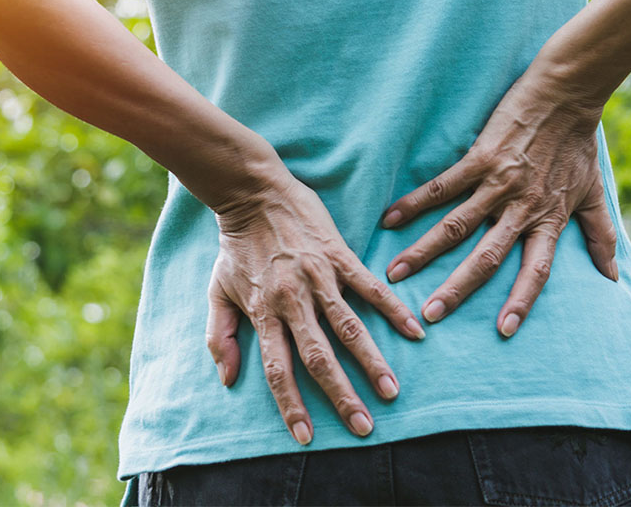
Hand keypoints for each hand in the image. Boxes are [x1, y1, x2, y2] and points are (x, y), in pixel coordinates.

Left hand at [205, 172, 425, 444]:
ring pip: (348, 327)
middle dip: (340, 395)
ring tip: (391, 391)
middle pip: (318, 357)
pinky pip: (369, 287)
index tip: (306, 437)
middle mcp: (291, 300)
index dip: (291, 405)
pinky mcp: (338, 255)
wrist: (253, 193)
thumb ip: (220, 337)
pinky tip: (414, 331)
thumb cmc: (236, 247)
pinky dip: (392, 309)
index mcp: (263, 313)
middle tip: (363, 428)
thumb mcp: (217, 292)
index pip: (277, 369)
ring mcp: (318, 277)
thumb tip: (228, 380)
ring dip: (370, 361)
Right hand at [380, 67, 618, 337]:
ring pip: (456, 226)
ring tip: (395, 274)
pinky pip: (443, 187)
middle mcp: (522, 208)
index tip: (504, 331)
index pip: (536, 270)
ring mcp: (498, 183)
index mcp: (548, 220)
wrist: (566, 94)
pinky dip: (415, 203)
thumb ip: (601, 236)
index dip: (521, 301)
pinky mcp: (479, 158)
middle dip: (457, 289)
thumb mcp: (593, 194)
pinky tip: (390, 219)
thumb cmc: (578, 145)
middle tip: (429, 315)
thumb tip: (613, 277)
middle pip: (486, 258)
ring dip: (424, 252)